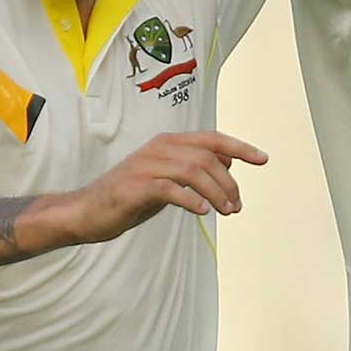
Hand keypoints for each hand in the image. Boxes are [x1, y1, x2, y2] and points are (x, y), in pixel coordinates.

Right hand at [65, 131, 268, 240]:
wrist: (87, 212)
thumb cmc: (130, 195)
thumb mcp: (167, 179)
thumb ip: (194, 169)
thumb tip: (228, 165)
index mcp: (168, 143)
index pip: (211, 139)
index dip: (239, 147)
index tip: (263, 158)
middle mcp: (158, 148)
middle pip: (207, 157)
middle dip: (229, 183)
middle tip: (236, 207)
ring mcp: (145, 166)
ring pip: (193, 171)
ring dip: (216, 192)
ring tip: (226, 211)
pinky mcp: (135, 187)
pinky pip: (170, 189)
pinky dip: (191, 199)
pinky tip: (203, 211)